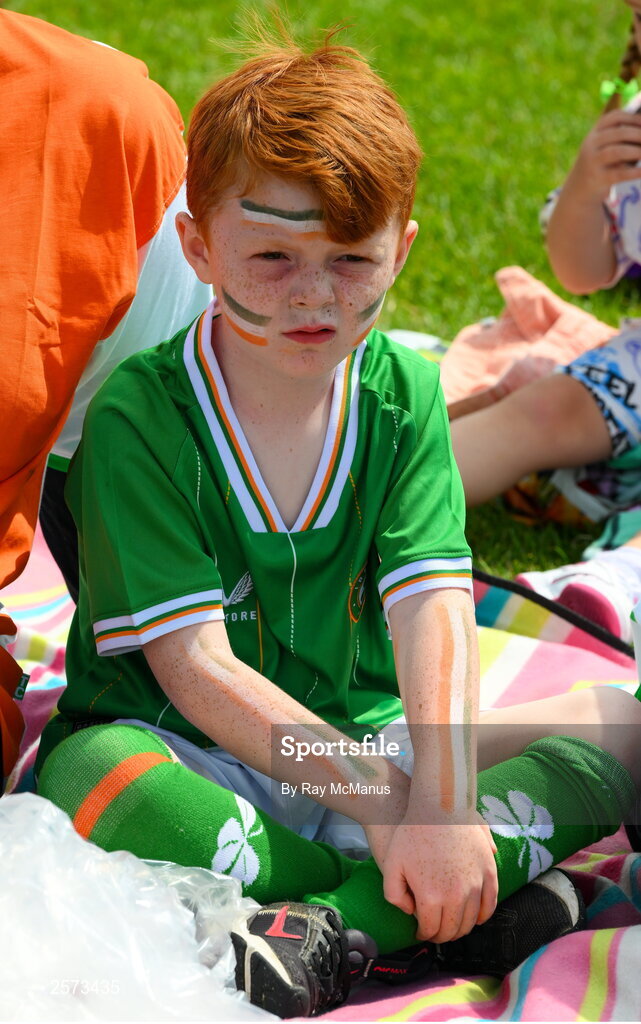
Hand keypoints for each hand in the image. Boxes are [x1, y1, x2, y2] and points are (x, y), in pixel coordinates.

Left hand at [381, 810, 497, 943]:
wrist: (438, 805)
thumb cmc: (412, 833)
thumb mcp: (390, 864)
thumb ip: (395, 895)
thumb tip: (411, 913)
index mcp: (431, 897)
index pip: (431, 930)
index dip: (424, 934)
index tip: (421, 932)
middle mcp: (456, 895)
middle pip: (452, 930)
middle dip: (441, 935)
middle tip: (434, 931)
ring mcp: (475, 884)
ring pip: (471, 921)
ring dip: (461, 928)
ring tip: (451, 923)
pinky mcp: (489, 872)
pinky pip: (490, 904)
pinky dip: (483, 916)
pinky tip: (474, 916)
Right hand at [571, 109, 640, 200]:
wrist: (577, 191)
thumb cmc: (598, 165)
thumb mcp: (602, 148)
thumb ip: (619, 137)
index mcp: (594, 133)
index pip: (615, 117)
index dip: (633, 118)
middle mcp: (591, 145)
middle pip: (619, 133)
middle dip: (639, 135)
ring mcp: (593, 162)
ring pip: (617, 152)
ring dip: (637, 152)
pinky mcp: (597, 179)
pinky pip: (619, 174)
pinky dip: (634, 172)